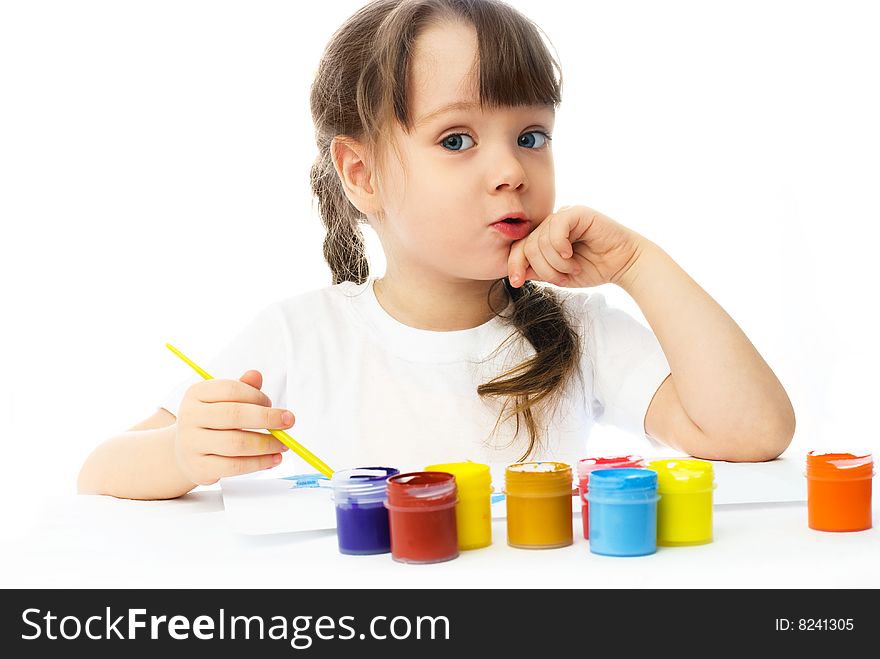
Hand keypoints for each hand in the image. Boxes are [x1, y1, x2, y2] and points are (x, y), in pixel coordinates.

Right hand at [174, 370, 293, 485]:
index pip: (230, 389)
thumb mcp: (222, 400)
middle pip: (234, 415)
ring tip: (283, 445)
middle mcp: (190, 417)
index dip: (256, 396)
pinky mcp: (199, 467)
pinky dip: (258, 463)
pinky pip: (235, 466)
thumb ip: (242, 388)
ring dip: (266, 444)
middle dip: (267, 418)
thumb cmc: (212, 421)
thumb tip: (256, 375)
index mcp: (196, 394)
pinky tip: (272, 459)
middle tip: (288, 421)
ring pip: (237, 444)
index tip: (271, 403)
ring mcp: (192, 444)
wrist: (186, 451)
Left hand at [507, 205, 643, 288]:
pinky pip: (555, 228)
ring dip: (557, 264)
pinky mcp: (577, 213)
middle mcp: (552, 225)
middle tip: (563, 278)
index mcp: (545, 238)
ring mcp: (564, 217)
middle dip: (545, 269)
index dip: (515, 264)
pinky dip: (560, 247)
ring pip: (541, 242)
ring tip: (574, 269)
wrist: (624, 265)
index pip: (520, 248)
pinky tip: (571, 254)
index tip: (517, 282)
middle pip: (529, 247)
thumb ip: (537, 271)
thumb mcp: (559, 275)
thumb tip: (515, 272)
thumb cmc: (594, 269)